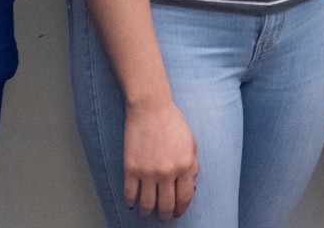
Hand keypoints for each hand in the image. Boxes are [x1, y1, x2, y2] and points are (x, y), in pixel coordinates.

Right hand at [123, 98, 198, 219]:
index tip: (178, 212)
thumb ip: (193, 166)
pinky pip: (130, 194)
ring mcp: (148, 171)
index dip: (181, 208)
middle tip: (164, 217)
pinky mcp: (131, 168)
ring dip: (148, 212)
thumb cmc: (172, 122)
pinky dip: (131, 203)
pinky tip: (132, 203)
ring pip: (147, 204)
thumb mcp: (192, 143)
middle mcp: (168, 172)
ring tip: (147, 212)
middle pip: (166, 205)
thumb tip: (191, 188)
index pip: (185, 197)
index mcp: (185, 165)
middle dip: (166, 215)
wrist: (150, 107)